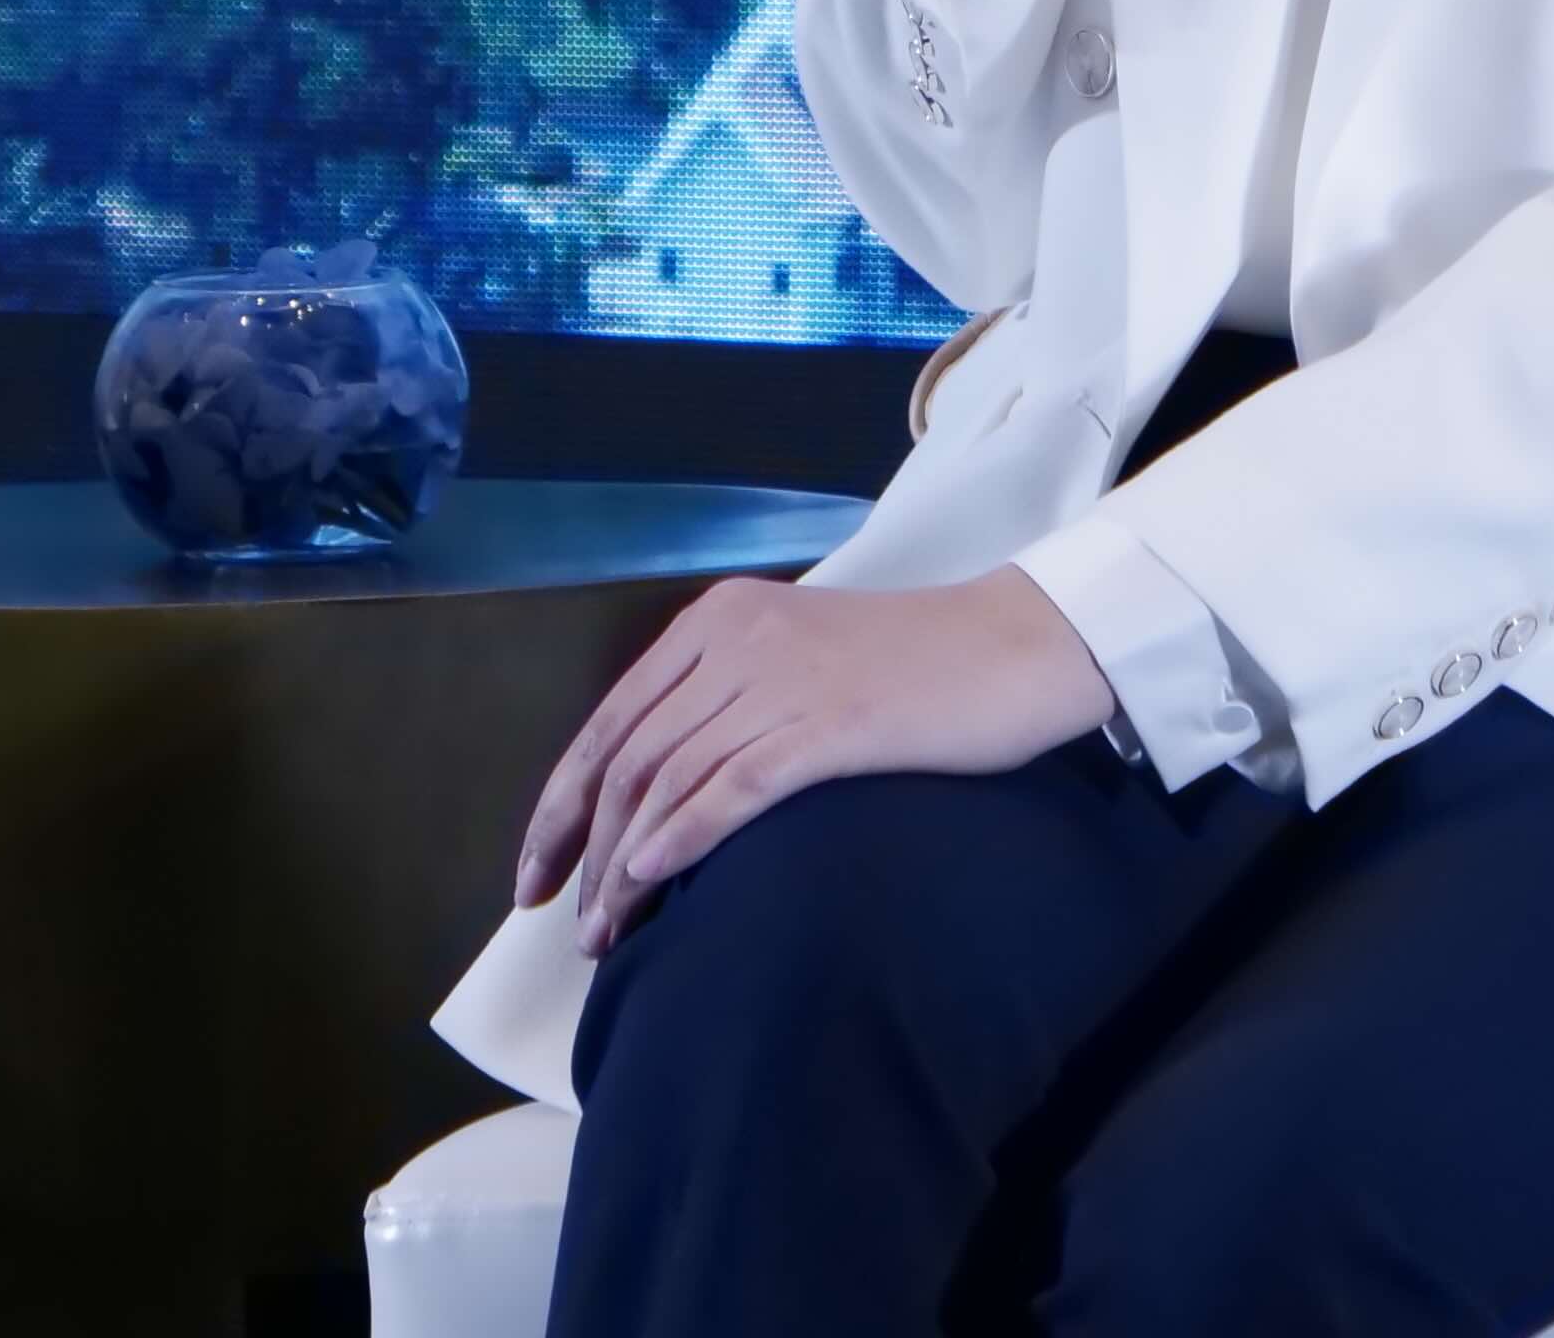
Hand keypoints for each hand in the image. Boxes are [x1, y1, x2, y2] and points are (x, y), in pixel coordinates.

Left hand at [513, 571, 1114, 953]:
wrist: (1017, 648)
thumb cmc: (917, 667)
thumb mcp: (802, 661)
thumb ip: (731, 704)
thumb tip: (659, 801)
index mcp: (722, 619)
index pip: (612, 718)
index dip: (561, 802)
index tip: (537, 871)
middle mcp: (738, 638)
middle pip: (629, 754)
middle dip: (582, 846)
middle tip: (565, 921)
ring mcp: (783, 679)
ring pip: (670, 780)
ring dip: (624, 865)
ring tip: (608, 934)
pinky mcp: (830, 724)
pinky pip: (731, 786)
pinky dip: (682, 837)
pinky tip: (652, 881)